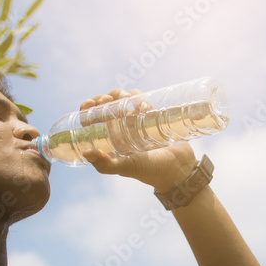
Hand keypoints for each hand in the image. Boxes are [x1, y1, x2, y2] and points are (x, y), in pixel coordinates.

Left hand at [79, 88, 198, 191]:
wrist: (179, 169)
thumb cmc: (150, 171)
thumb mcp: (125, 167)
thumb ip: (106, 164)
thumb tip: (86, 152)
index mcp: (110, 138)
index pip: (93, 118)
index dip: (88, 108)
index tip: (89, 105)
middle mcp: (121, 128)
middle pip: (108, 105)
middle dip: (104, 98)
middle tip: (107, 100)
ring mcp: (137, 120)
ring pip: (124, 99)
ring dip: (120, 94)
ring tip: (124, 98)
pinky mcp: (152, 115)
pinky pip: (142, 99)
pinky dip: (138, 95)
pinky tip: (138, 99)